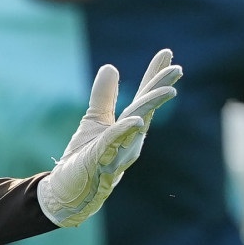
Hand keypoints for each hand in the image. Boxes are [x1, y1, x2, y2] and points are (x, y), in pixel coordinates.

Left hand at [38, 49, 182, 227]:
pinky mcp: (101, 162)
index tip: (167, 53)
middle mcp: (129, 139)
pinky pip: (114, 145)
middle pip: (146, 109)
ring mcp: (117, 151)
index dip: (155, 76)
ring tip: (169, 91)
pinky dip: (124, 132)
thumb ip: (104, 97)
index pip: (144, 97)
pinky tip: (136, 120)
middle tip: (177, 68)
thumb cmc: (83, 159)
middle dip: (161, 88)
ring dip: (151, 108)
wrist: (66, 192)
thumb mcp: (94, 122)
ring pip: (137, 126)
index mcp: (129, 127)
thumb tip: (110, 67)